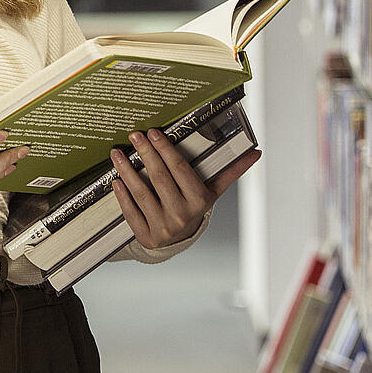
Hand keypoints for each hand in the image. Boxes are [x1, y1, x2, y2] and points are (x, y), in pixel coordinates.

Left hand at [109, 129, 262, 249]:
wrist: (181, 239)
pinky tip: (115, 180)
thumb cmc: (195, 205)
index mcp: (199, 200)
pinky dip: (122, 195)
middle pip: (159, 177)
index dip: (165, 149)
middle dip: (145, 153)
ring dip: (126, 171)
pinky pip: (130, 212)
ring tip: (117, 153)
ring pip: (141, 192)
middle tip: (134, 134)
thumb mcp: (212, 190)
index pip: (179, 169)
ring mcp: (163, 226)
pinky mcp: (146, 235)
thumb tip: (256, 153)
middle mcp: (182, 214)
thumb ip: (231, 171)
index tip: (153, 133)